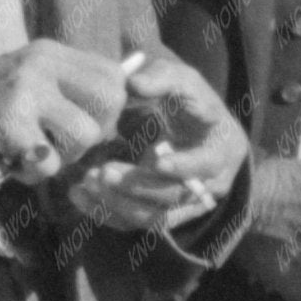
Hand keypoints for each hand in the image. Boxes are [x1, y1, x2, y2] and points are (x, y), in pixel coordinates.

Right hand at [0, 39, 129, 188]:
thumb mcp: (22, 84)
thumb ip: (64, 90)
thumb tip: (123, 102)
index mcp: (48, 52)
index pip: (113, 75)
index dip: (108, 110)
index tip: (81, 128)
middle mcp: (42, 62)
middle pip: (112, 100)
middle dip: (94, 134)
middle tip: (59, 146)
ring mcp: (26, 89)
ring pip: (87, 135)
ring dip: (62, 158)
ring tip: (29, 156)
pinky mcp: (9, 120)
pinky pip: (49, 160)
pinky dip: (31, 173)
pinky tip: (6, 164)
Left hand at [58, 49, 249, 235]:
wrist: (198, 134)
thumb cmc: (192, 104)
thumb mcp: (184, 82)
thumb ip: (162, 78)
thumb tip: (133, 83)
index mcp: (219, 151)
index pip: (205, 165)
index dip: (184, 166)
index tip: (157, 160)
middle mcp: (205, 187)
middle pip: (173, 196)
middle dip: (137, 186)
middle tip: (103, 172)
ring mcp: (182, 206)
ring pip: (152, 217)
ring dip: (117, 202)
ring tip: (86, 182)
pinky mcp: (158, 215)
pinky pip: (133, 222)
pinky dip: (106, 212)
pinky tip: (80, 195)